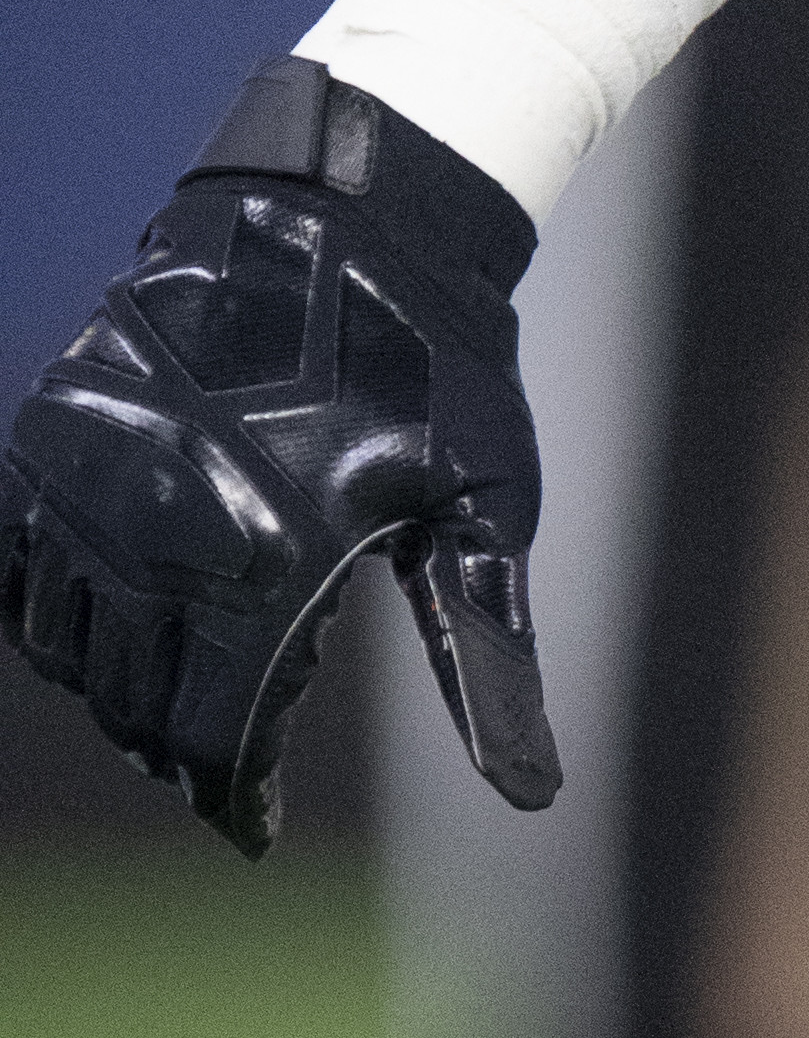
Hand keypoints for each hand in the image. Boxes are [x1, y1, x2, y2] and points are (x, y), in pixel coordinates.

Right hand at [0, 58, 562, 849]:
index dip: (235, 793)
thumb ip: (485, 654)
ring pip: (70, 647)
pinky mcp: (52, 438)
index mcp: (273, 564)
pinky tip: (100, 630)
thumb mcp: (486, 504)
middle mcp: (165, 535)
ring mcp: (95, 485)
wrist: (349, 213)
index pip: (220, 734)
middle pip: (137, 702)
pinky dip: (53, 619)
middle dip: (176, 748)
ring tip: (165, 706)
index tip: (254, 824)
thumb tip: (530, 790)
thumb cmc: (439, 359)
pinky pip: (22, 570)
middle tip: (216, 764)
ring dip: (114, 691)